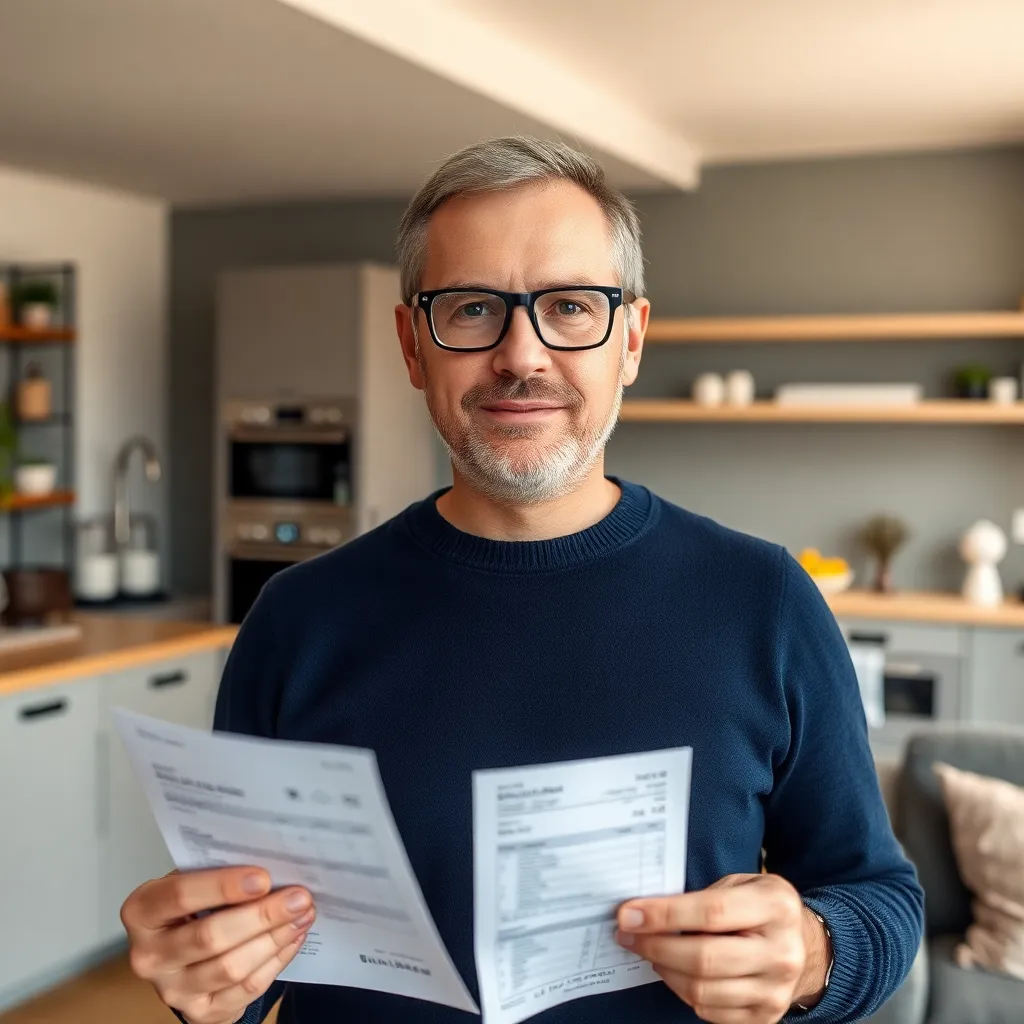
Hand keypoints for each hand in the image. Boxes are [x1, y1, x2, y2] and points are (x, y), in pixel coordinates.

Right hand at [120, 866, 315, 1023]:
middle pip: (210, 937)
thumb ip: (220, 871)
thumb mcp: (195, 881)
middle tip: (299, 897)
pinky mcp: (199, 1013)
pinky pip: (244, 989)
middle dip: (261, 916)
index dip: (222, 886)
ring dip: (274, 939)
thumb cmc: (195, 905)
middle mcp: (148, 955)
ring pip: (231, 967)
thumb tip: (273, 864)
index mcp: (142, 911)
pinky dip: (275, 962)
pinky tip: (294, 939)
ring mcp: (171, 990)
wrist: (186, 956)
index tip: (263, 878)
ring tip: (303, 915)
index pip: (179, 896)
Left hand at [616, 873, 830, 1023]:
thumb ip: (704, 896)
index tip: (628, 914)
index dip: (664, 915)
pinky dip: (682, 991)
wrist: (808, 948)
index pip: (711, 913)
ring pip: (702, 990)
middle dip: (655, 947)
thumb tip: (647, 912)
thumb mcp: (744, 884)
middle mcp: (781, 953)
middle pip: (704, 959)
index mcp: (775, 907)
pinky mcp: (765, 1017)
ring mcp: (776, 991)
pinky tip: (674, 971)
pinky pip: (709, 1012)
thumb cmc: (763, 908)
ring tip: (649, 951)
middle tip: (627, 935)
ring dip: (664, 970)